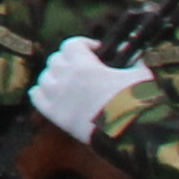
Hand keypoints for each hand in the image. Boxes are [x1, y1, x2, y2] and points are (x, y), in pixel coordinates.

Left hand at [31, 36, 151, 143]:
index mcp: (85, 65)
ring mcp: (57, 97)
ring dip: (55, 76)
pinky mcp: (56, 116)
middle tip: (83, 68)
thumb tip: (133, 47)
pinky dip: (41, 92)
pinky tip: (53, 93)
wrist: (133, 134)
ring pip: (44, 77)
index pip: (71, 44)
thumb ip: (136, 59)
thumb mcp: (142, 75)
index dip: (83, 44)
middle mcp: (66, 78)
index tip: (95, 50)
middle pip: (55, 59)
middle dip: (68, 60)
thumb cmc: (140, 103)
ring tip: (69, 82)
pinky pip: (36, 97)